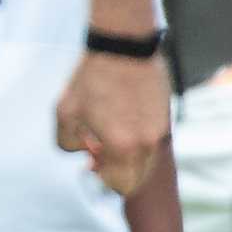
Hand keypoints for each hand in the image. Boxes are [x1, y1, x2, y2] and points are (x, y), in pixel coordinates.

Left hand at [55, 51, 171, 194]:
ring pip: (146, 161)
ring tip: (111, 129)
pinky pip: (152, 141)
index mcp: (122, 147)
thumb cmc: (91, 78)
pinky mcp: (166, 117)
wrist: (123, 46)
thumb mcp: (65, 112)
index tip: (92, 160)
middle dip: (117, 169)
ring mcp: (159, 131)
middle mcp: (147, 144)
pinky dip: (138, 139)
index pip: (120, 186)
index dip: (104, 177)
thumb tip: (84, 153)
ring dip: (129, 155)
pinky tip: (122, 116)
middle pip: (136, 178)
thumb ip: (68, 143)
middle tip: (99, 146)